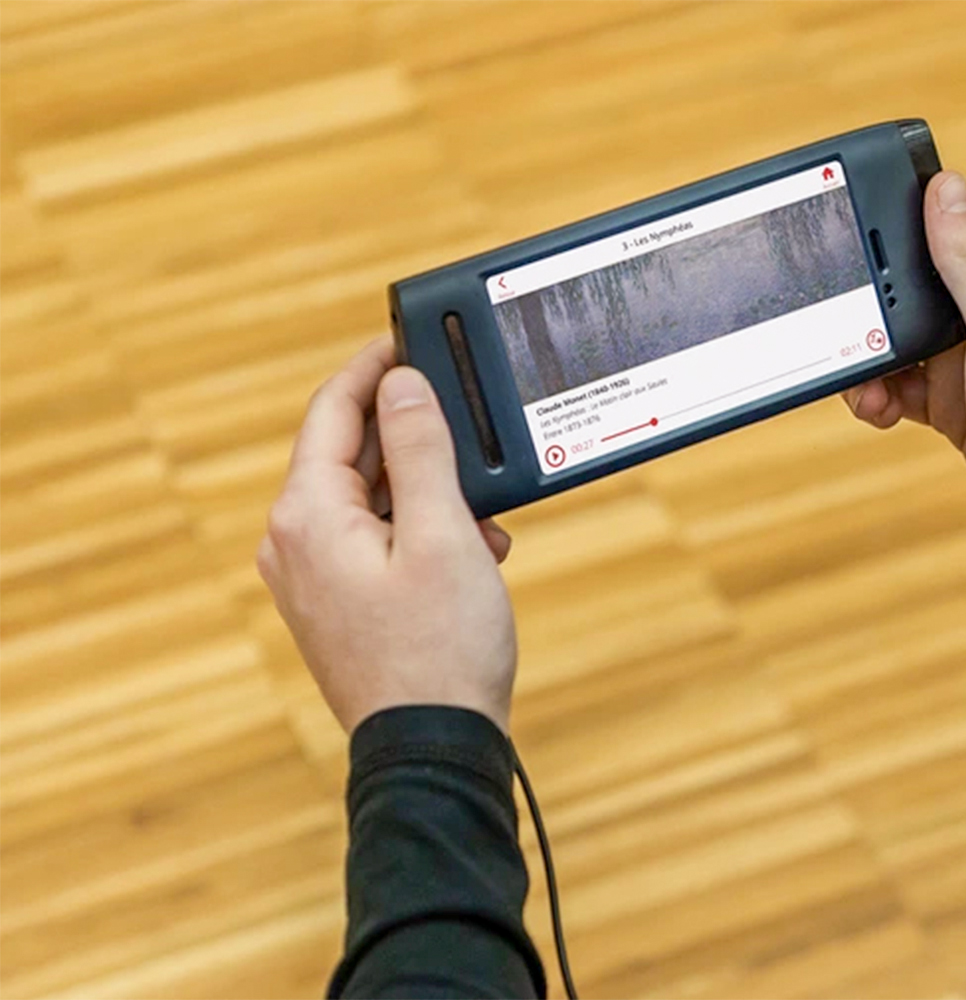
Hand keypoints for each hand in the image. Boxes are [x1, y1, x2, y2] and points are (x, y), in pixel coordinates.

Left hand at [257, 339, 517, 732]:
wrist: (430, 748)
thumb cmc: (440, 648)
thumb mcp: (443, 534)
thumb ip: (419, 451)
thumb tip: (402, 387)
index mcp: (308, 516)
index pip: (330, 412)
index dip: (371, 369)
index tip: (407, 339)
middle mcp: (293, 543)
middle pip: (349, 455)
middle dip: (414, 440)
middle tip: (469, 427)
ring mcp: (310, 579)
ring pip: (368, 500)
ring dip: (427, 492)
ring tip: (484, 515)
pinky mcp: (335, 606)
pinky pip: (373, 542)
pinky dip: (420, 532)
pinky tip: (472, 551)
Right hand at [845, 172, 965, 574]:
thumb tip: (943, 186)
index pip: (945, 213)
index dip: (897, 213)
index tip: (853, 225)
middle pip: (905, 277)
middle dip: (868, 299)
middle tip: (848, 325)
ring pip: (893, 334)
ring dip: (867, 356)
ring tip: (865, 384)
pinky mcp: (951, 400)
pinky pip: (897, 383)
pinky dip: (878, 395)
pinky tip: (878, 411)